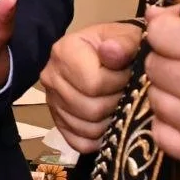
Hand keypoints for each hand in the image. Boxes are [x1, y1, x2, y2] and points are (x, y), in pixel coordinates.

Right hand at [41, 21, 142, 153]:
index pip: (93, 84)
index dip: (118, 83)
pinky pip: (79, 142)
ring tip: (119, 104)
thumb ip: (122, 43)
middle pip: (90, 109)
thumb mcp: (126, 36)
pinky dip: (97, 138)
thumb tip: (111, 52)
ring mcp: (52, 102)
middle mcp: (51, 77)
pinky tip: (108, 122)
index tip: (128, 74)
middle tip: (126, 92)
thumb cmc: (117, 44)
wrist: (104, 52)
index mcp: (65, 52)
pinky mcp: (57, 122)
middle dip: (116, 103)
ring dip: (110, 122)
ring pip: (86, 129)